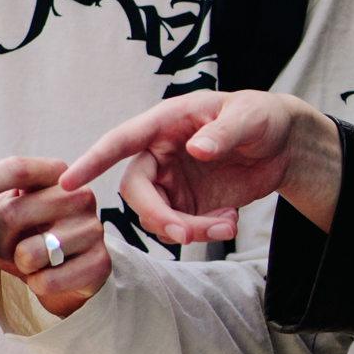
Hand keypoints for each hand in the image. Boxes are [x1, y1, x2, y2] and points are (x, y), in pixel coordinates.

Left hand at [0, 159, 108, 319]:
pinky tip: (47, 276)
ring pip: (28, 253)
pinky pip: (46, 281)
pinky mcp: (100, 262)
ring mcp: (93, 229)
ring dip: (18, 266)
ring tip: (30, 262)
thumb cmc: (32, 236)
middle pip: (13, 213)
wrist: (72, 272)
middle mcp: (80, 195)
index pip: (16, 168)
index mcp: (57, 174)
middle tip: (0, 249)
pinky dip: (36, 285)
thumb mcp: (10, 214)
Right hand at [60, 90, 342, 241]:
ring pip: (157, 215)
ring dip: (188, 230)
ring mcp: (172, 181)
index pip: (121, 141)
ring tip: (228, 225)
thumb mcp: (248, 118)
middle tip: (190, 236)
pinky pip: (180, 226)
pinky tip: (229, 222)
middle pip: (136, 191)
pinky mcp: (188, 203)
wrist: (285, 144)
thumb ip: (223, 133)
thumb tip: (195, 150)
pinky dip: (202, 234)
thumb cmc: (262, 117)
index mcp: (165, 123)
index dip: (93, 161)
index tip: (68, 182)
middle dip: (159, 217)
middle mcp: (160, 153)